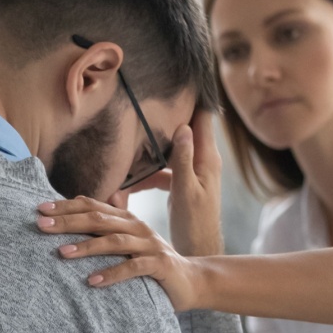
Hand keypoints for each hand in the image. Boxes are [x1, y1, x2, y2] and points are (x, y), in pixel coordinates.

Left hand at [36, 196, 205, 310]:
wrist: (192, 280)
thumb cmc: (152, 263)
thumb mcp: (127, 243)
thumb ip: (105, 228)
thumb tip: (77, 208)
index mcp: (126, 219)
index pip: (92, 207)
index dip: (66, 206)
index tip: (39, 209)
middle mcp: (136, 227)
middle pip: (98, 220)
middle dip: (68, 221)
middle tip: (41, 225)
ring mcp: (149, 245)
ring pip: (114, 241)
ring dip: (86, 247)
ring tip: (61, 253)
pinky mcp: (159, 265)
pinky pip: (133, 268)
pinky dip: (111, 274)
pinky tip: (91, 281)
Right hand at [101, 114, 223, 256]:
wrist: (198, 251)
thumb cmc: (196, 225)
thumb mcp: (186, 191)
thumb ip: (184, 160)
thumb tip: (183, 128)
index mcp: (207, 159)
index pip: (203, 119)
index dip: (195, 100)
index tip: (183, 81)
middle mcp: (201, 162)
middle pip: (181, 133)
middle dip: (162, 124)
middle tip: (143, 107)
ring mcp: (191, 173)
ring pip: (167, 155)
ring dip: (147, 156)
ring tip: (125, 151)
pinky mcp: (181, 185)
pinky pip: (162, 173)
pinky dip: (146, 177)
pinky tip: (127, 186)